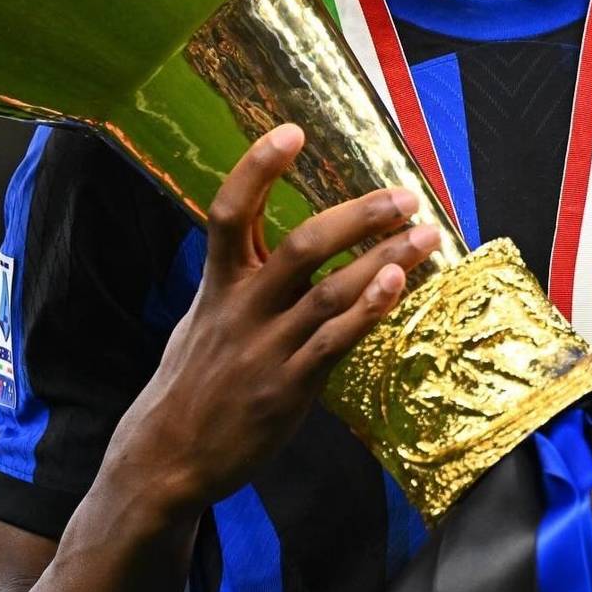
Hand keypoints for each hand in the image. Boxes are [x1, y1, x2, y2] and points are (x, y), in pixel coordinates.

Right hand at [104, 123, 439, 517]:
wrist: (167, 459)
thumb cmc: (191, 383)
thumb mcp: (201, 318)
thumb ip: (235, 279)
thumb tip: (263, 240)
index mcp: (218, 284)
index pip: (229, 212)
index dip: (258, 168)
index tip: (292, 132)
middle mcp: (241, 308)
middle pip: (303, 245)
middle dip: (358, 216)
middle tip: (403, 196)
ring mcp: (266, 348)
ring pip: (330, 291)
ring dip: (384, 259)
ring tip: (424, 235)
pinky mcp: (287, 388)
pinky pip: (335, 342)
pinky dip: (369, 310)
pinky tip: (400, 285)